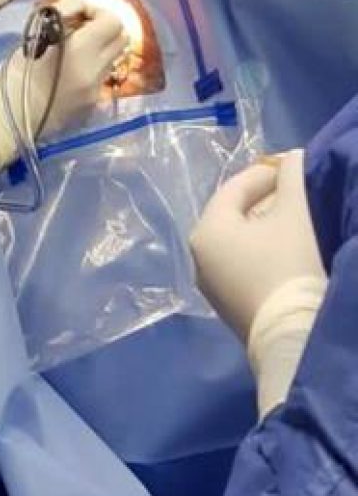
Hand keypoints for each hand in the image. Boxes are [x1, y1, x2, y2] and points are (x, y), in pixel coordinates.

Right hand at [17, 0, 129, 140]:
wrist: (9, 117)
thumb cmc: (14, 74)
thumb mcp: (35, 37)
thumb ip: (62, 21)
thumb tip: (77, 10)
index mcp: (80, 50)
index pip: (111, 20)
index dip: (94, 9)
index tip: (74, 11)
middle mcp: (96, 70)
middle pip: (121, 36)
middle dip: (103, 26)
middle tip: (79, 25)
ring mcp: (97, 88)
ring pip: (113, 56)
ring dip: (100, 45)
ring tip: (75, 45)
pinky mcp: (92, 102)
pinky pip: (102, 74)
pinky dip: (91, 64)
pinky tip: (71, 67)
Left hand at [190, 153, 325, 342]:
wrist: (293, 338)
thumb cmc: (288, 267)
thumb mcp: (295, 215)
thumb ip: (293, 179)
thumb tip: (293, 157)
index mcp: (206, 230)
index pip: (235, 188)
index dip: (267, 174)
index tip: (294, 168)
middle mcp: (199, 256)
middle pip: (235, 215)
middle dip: (267, 200)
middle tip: (297, 191)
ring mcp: (212, 286)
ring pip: (240, 242)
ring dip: (266, 227)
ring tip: (297, 219)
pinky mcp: (229, 308)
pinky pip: (243, 265)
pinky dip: (263, 252)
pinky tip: (288, 252)